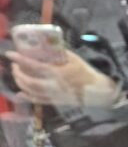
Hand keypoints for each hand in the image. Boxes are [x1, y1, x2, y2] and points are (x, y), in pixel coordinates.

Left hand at [7, 49, 121, 107]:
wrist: (97, 92)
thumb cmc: (86, 73)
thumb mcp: (75, 59)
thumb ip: (59, 53)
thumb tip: (46, 44)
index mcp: (59, 73)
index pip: (35, 66)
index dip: (21, 60)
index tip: (10, 54)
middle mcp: (54, 86)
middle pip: (29, 81)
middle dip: (18, 73)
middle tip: (15, 65)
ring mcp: (54, 95)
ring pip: (31, 91)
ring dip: (20, 83)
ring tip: (18, 75)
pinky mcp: (56, 102)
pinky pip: (38, 101)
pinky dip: (27, 97)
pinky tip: (21, 93)